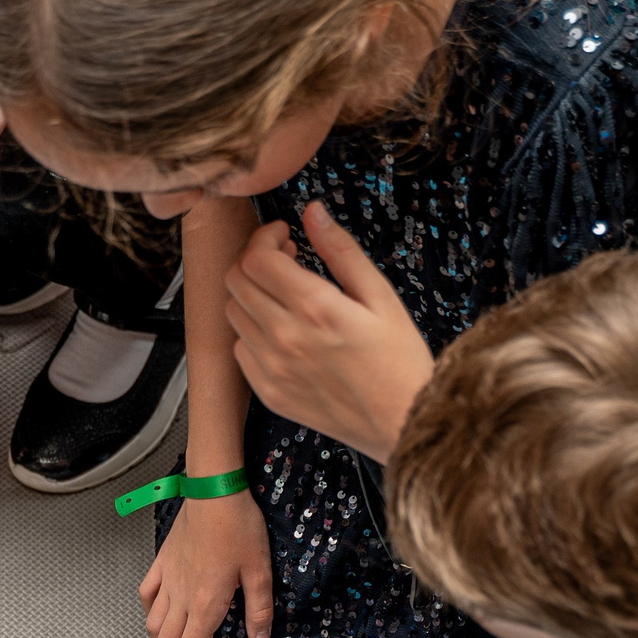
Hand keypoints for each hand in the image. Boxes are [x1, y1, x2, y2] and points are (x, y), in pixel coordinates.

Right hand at [140, 490, 272, 637]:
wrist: (214, 492)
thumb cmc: (239, 527)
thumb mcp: (260, 571)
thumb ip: (259, 611)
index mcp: (205, 604)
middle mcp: (180, 597)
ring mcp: (167, 581)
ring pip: (152, 627)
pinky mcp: (162, 563)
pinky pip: (146, 596)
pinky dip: (150, 616)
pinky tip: (160, 619)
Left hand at [224, 201, 432, 461]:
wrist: (403, 424)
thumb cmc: (400, 361)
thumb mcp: (380, 296)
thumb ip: (341, 251)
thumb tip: (313, 212)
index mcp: (315, 308)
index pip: (257, 258)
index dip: (265, 237)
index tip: (284, 235)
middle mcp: (285, 337)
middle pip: (236, 280)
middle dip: (255, 260)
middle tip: (284, 260)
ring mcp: (272, 368)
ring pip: (234, 313)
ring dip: (252, 294)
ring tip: (284, 295)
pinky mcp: (269, 393)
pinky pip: (240, 350)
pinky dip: (253, 331)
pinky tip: (282, 331)